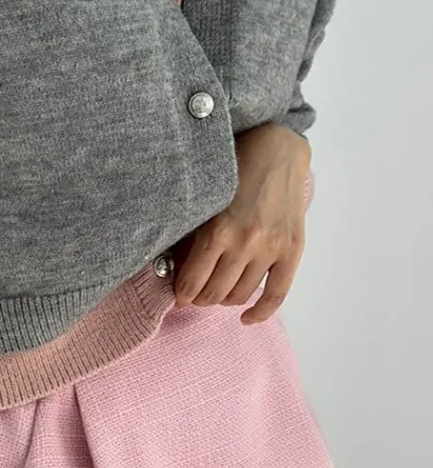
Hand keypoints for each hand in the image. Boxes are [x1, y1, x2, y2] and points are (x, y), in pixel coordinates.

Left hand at [172, 123, 310, 324]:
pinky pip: (277, 294)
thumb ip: (191, 232)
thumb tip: (174, 266)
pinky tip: (247, 317)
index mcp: (217, 230)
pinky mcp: (292, 250)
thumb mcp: (203, 198)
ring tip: (216, 294)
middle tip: (193, 294)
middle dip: (200, 298)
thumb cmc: (232, 168)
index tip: (177, 294)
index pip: (192, 282)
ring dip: (224, 300)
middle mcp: (245, 243)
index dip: (181, 293)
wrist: (276, 150)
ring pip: (241, 295)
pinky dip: (261, 311)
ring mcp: (271, 248)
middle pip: (215, 293)